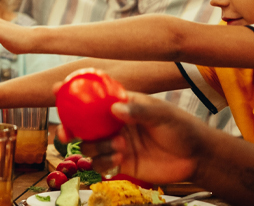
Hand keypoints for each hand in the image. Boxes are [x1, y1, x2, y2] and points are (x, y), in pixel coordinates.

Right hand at [79, 92, 208, 183]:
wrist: (195, 157)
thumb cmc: (182, 128)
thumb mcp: (162, 115)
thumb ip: (139, 110)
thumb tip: (115, 108)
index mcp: (122, 106)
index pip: (94, 97)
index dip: (74, 93)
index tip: (58, 89)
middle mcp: (115, 124)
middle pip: (83, 124)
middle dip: (69, 127)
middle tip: (66, 132)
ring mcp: (116, 144)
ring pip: (90, 146)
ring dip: (96, 147)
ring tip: (118, 147)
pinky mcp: (120, 163)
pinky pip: (100, 164)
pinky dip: (103, 163)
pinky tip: (118, 160)